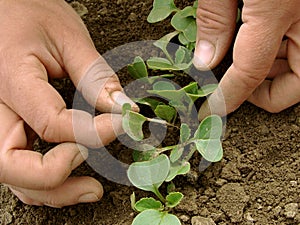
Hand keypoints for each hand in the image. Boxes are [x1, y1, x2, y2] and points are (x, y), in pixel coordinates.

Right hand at [0, 0, 136, 206]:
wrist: (4, 9)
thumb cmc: (29, 13)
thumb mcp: (67, 36)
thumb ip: (95, 76)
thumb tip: (123, 109)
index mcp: (11, 78)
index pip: (52, 123)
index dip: (94, 132)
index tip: (124, 123)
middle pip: (12, 165)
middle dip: (57, 179)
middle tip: (95, 182)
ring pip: (12, 175)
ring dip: (51, 189)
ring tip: (91, 188)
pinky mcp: (4, 124)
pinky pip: (17, 164)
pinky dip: (42, 180)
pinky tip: (69, 174)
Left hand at [194, 0, 299, 118]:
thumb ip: (214, 18)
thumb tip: (204, 61)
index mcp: (277, 9)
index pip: (250, 72)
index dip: (228, 96)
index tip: (212, 110)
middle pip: (295, 82)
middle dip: (263, 93)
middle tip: (232, 87)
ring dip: (273, 72)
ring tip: (237, 64)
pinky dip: (281, 52)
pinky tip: (253, 41)